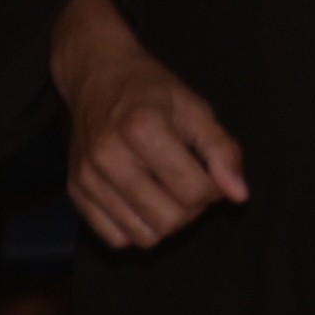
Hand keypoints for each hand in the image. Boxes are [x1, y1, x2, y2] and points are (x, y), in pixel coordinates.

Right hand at [50, 0, 251, 250]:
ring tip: (165, 191)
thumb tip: (238, 195)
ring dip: (165, 221)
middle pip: (169, 221)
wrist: (97, 76)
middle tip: (189, 183)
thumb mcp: (196, 109)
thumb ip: (222, 151)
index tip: (208, 171)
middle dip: (191, 209)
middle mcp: (108, 155)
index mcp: (141, 128)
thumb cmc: (151, 92)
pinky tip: (140, 200)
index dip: (213, 188)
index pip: (194, 192)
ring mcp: (88, 176)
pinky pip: (116, 238)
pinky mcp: (76, 191)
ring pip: (144, 237)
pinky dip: (135, 228)